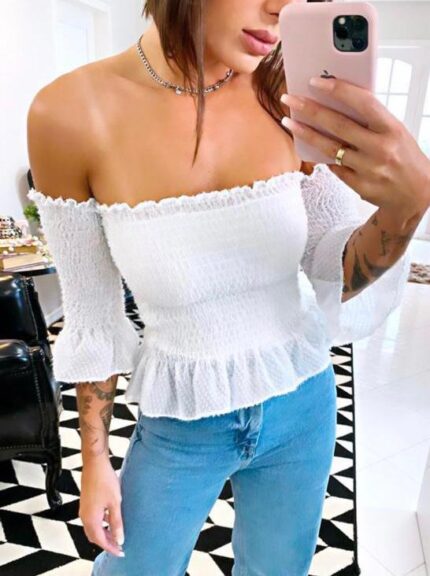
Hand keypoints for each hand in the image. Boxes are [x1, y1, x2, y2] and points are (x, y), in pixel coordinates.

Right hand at [80, 458, 124, 556]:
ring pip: (93, 528)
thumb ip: (117, 522)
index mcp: (91, 518)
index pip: (100, 540)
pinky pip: (92, 519)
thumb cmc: (105, 480)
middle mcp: (84, 516)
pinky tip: (110, 519)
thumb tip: (119, 539)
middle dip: (106, 542)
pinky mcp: (86, 502)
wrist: (95, 463)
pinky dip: (101, 524)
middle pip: (94, 536)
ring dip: (103, 533)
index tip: (121, 552)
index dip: (111, 547)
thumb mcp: (115, 503)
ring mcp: (84, 509)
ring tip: (116, 535)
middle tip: (119, 546)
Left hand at [280, 77, 429, 217]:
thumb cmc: (405, 157)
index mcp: (392, 129)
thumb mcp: (396, 132)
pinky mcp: (359, 186)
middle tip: (290, 100)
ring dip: (305, 134)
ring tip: (289, 122)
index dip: (338, 90)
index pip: (362, 103)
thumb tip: (338, 102)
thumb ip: (371, 119)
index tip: (315, 82)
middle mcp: (380, 148)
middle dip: (310, 110)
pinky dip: (323, 156)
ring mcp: (368, 169)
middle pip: (338, 125)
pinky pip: (334, 167)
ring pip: (329, 148)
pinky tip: (311, 147)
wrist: (417, 194)